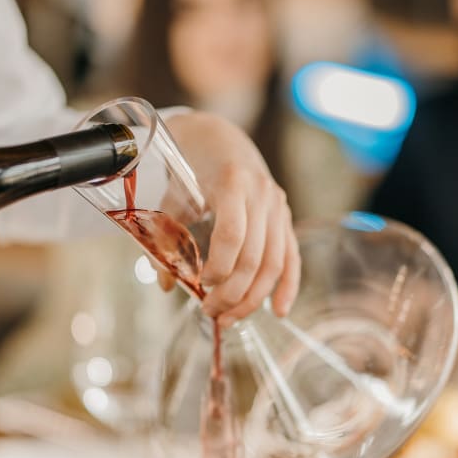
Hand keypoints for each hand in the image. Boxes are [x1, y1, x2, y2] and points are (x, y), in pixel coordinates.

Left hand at [162, 111, 298, 325]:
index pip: (232, 235)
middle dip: (232, 293)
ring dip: (253, 298)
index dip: (218, 266)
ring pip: (274, 263)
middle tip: (209, 312)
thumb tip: (166, 283)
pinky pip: (291, 257)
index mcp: (233, 183)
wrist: (221, 139)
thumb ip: (168, 236)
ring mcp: (278, 207)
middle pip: (255, 257)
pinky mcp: (285, 218)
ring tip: (230, 319)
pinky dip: (287, 286)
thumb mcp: (174, 195)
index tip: (201, 285)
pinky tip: (279, 311)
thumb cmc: (193, 168)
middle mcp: (262, 195)